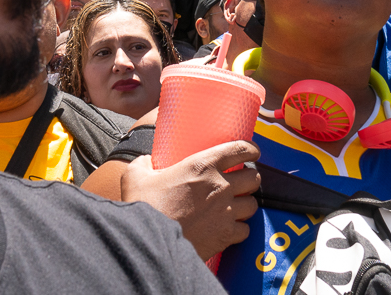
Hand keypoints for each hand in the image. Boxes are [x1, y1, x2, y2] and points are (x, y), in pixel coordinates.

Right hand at [120, 141, 260, 259]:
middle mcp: (221, 186)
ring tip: (235, 205)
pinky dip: (239, 229)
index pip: (241, 149)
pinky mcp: (226, 235)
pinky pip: (245, 230)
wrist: (148, 240)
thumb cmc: (143, 206)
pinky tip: (229, 227)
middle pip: (254, 178)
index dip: (250, 150)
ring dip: (245, 204)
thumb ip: (143, 164)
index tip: (251, 153)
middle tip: (240, 182)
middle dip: (249, 179)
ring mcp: (226, 211)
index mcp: (203, 165)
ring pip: (253, 204)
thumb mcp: (136, 176)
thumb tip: (146, 162)